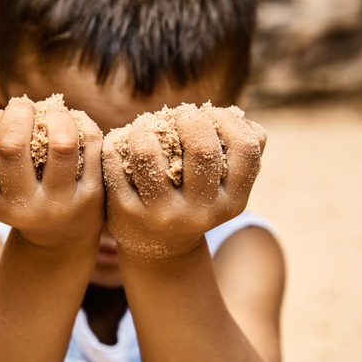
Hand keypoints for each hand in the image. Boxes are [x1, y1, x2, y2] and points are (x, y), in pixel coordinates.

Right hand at [0, 97, 104, 248]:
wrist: (61, 237)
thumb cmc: (14, 196)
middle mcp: (23, 208)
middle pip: (13, 145)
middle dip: (17, 111)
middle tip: (22, 105)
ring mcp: (61, 204)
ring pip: (61, 144)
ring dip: (54, 114)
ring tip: (50, 109)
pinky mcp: (92, 195)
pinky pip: (90, 144)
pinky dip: (81, 121)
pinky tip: (73, 120)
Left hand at [101, 104, 266, 258]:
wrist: (160, 249)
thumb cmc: (196, 198)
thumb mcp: (225, 185)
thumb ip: (240, 149)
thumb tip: (235, 113)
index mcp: (232, 201)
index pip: (246, 148)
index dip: (228, 120)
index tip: (210, 114)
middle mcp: (200, 212)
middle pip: (202, 148)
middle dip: (188, 117)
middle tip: (177, 115)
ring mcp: (161, 214)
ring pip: (148, 152)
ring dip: (146, 126)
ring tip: (146, 124)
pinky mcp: (126, 212)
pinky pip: (115, 161)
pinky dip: (117, 141)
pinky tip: (123, 141)